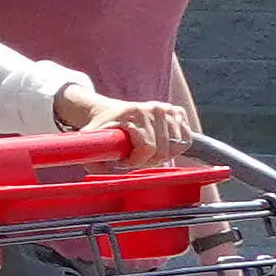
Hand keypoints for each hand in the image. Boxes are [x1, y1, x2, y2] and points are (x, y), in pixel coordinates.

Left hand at [60, 88, 195, 161]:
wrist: (110, 111)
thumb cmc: (102, 127)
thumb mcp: (91, 139)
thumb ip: (90, 154)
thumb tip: (94, 167)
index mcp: (134, 113)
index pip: (147, 148)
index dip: (135, 162)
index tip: (123, 162)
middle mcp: (154, 109)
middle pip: (163, 151)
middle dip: (147, 161)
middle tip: (134, 159)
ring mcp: (167, 109)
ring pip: (176, 147)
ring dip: (161, 156)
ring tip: (145, 153)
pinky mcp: (177, 112)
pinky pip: (185, 140)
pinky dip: (174, 148)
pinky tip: (159, 146)